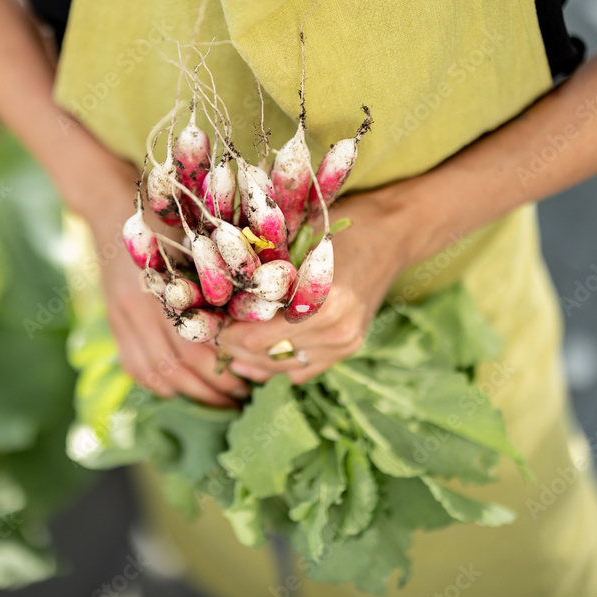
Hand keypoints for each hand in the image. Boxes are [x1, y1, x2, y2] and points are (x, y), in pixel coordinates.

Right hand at [89, 166, 249, 407]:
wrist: (111, 209)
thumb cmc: (169, 218)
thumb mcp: (198, 236)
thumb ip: (224, 271)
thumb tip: (267, 312)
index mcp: (162, 284)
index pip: (195, 344)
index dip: (224, 368)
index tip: (252, 378)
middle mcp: (138, 305)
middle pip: (177, 366)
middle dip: (212, 389)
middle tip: (243, 398)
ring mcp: (121, 317)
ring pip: (156, 375)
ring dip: (190, 394)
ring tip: (221, 400)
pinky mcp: (114, 324)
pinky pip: (136, 368)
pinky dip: (162, 386)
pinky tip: (186, 389)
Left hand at [218, 191, 411, 383]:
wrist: (391, 233)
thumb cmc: (338, 224)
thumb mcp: (294, 237)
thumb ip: (261, 266)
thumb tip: (210, 282)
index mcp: (321, 302)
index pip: (254, 335)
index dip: (223, 328)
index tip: (205, 319)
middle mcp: (336, 330)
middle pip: (263, 356)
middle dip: (232, 345)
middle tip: (210, 331)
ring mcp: (344, 343)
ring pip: (280, 368)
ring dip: (250, 360)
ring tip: (226, 346)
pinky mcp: (348, 350)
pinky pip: (301, 371)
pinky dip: (275, 367)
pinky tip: (253, 358)